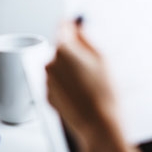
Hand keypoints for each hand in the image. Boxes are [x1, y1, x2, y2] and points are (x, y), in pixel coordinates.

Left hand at [46, 20, 120, 151]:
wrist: (99, 125)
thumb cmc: (104, 94)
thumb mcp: (102, 58)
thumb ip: (85, 38)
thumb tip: (77, 27)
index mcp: (64, 50)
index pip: (62, 26)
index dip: (73, 26)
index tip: (78, 27)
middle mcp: (51, 63)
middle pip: (61, 48)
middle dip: (74, 52)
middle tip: (92, 65)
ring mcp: (47, 81)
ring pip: (59, 66)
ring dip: (70, 70)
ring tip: (88, 84)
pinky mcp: (48, 96)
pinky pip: (57, 83)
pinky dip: (67, 85)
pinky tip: (81, 94)